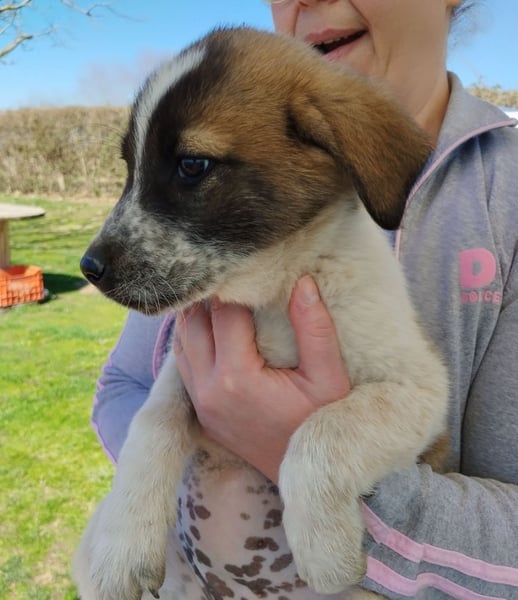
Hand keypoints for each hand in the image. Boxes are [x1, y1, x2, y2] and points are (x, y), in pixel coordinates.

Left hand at [173, 275, 349, 481]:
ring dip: (199, 317)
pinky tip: (213, 328)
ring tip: (224, 298)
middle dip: (213, 297)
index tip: (253, 271)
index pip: (225, 312)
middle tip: (235, 279)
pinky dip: (193, 339)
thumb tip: (302, 282)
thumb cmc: (320, 425)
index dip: (238, 287)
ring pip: (182, 341)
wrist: (306, 478)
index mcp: (237, 377)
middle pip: (194, 322)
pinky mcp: (200, 412)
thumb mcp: (329, 379)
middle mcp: (208, 389)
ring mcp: (200, 403)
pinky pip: (184, 364)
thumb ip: (315, 329)